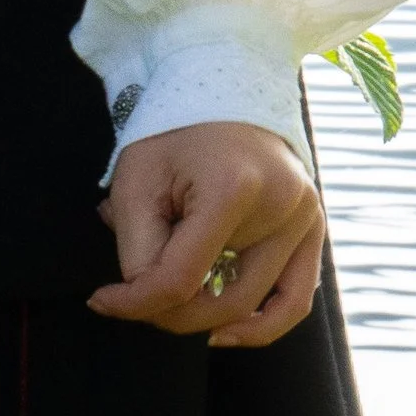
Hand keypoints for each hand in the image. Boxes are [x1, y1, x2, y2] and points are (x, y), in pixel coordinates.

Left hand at [89, 119, 323, 350]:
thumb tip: (141, 303)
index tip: (101, 301)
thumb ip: (138, 250)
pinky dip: (262, 323)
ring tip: (172, 309)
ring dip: (208, 318)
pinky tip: (224, 331)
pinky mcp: (314, 227)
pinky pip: (296, 298)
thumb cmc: (174, 129)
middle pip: (223, 301)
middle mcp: (283, 207)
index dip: (134, 302)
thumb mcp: (137, 182)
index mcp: (234, 189)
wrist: (222, 83)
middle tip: (133, 298)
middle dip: (169, 312)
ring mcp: (306, 218)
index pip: (181, 279)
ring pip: (260, 307)